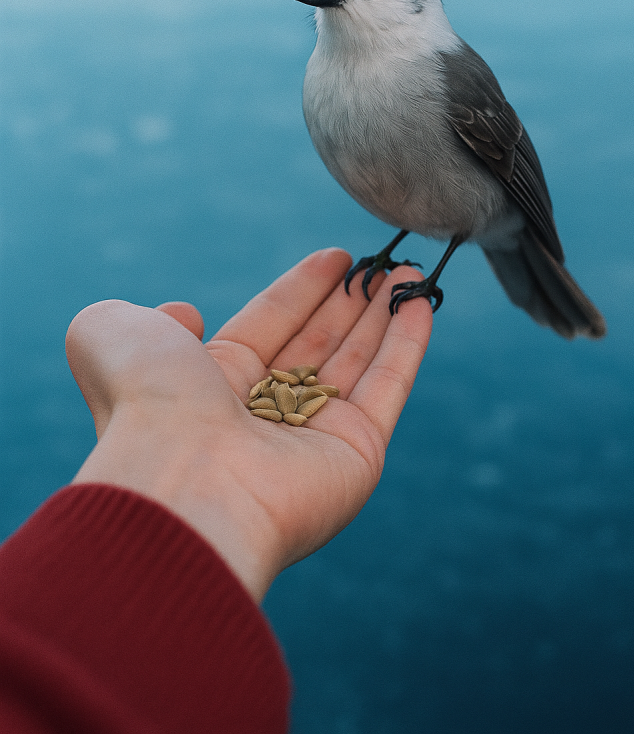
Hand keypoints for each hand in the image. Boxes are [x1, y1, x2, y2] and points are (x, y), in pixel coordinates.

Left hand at [67, 249, 431, 600]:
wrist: (185, 482)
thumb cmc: (147, 405)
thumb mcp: (108, 336)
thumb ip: (121, 316)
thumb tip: (182, 313)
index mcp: (209, 389)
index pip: (268, 326)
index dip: (301, 290)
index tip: (336, 256)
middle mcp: (262, 416)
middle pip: (317, 344)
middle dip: (348, 302)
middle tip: (380, 263)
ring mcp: (313, 439)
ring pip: (357, 362)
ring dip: (384, 315)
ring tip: (407, 273)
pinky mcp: (357, 454)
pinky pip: (388, 386)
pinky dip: (406, 344)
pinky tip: (420, 303)